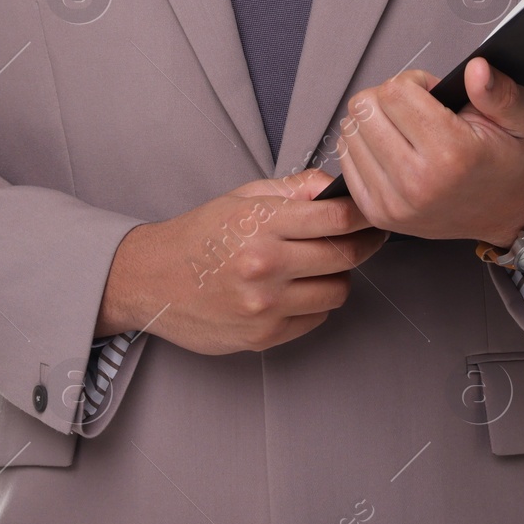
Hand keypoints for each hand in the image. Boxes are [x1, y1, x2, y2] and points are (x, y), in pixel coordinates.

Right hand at [95, 168, 387, 353]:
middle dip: (362, 245)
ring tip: (319, 265)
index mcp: (261, 225)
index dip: (364, 217)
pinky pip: (315, 319)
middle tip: (364, 237)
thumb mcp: (242, 196)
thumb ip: (293, 189)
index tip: (372, 215)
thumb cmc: (199, 234)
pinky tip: (296, 289)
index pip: (336, 220)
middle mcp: (266, 266)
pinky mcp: (263, 337)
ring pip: (337, 292)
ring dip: (338, 277)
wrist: (152, 280)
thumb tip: (334, 187)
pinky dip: (315, 303)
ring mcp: (265, 306)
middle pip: (344, 256)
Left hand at [335, 59, 523, 246]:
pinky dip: (363, 146)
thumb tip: (477, 70)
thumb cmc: (508, 160)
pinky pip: (345, 159)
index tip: (431, 93)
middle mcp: (418, 182)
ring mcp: (394, 202)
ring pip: (350, 131)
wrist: (508, 211)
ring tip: (406, 130)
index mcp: (452, 154)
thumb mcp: (520, 118)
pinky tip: (391, 148)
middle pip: (365, 108)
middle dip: (389, 98)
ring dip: (374, 122)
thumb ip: (499, 91)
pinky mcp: (378, 213)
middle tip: (416, 110)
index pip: (395, 92)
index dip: (413, 81)